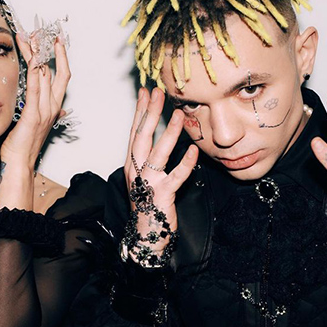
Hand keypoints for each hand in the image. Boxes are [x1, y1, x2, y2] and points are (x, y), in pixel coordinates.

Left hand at [0, 35, 69, 168]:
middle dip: (50, 49)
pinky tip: (32, 60)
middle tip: (43, 31)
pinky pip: (35, 89)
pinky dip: (34, 73)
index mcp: (54, 107)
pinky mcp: (32, 114)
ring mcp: (44, 110)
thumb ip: (50, 113)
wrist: (20, 162)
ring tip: (30, 37)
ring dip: (37, 54)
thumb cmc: (25, 145)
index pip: (61, 76)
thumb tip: (61, 110)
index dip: (60, 57)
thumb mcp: (39, 125)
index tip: (54, 41)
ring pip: (45, 75)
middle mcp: (53, 106)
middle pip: (55, 70)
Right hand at [126, 87, 198, 253]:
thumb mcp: (145, 178)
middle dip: (150, 112)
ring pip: (157, 153)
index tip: (146, 91)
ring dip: (168, 132)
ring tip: (179, 114)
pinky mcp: (162, 195)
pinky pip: (175, 177)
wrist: (146, 235)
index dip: (140, 110)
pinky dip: (185, 164)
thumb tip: (159, 136)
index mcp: (132, 164)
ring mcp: (148, 183)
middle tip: (158, 92)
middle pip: (141, 136)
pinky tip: (194, 151)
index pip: (135, 131)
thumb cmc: (149, 205)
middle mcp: (136, 170)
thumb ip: (150, 158)